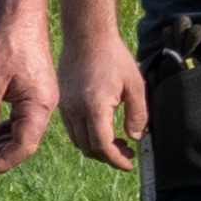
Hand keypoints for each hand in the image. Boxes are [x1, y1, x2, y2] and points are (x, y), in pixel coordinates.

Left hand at [0, 13, 59, 177]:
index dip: (2, 161)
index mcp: (39, 106)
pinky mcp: (31, 96)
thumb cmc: (8, 45)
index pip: (23, 145)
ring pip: (19, 134)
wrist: (22, 19)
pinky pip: (17, 122)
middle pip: (22, 144)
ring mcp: (38, 102)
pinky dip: (0, 133)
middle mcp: (43, 108)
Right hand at [59, 32, 144, 171]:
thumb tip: (136, 138)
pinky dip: (86, 136)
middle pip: (88, 148)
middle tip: (127, 153)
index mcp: (94, 107)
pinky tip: (102, 129)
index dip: (117, 159)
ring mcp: (65, 107)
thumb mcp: (135, 85)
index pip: (102, 146)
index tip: (129, 163)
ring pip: (78, 141)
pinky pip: (72, 129)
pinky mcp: (62, 102)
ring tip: (117, 143)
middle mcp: (74, 110)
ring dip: (96, 148)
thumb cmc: (113, 57)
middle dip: (108, 157)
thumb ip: (138, 114)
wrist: (87, 36)